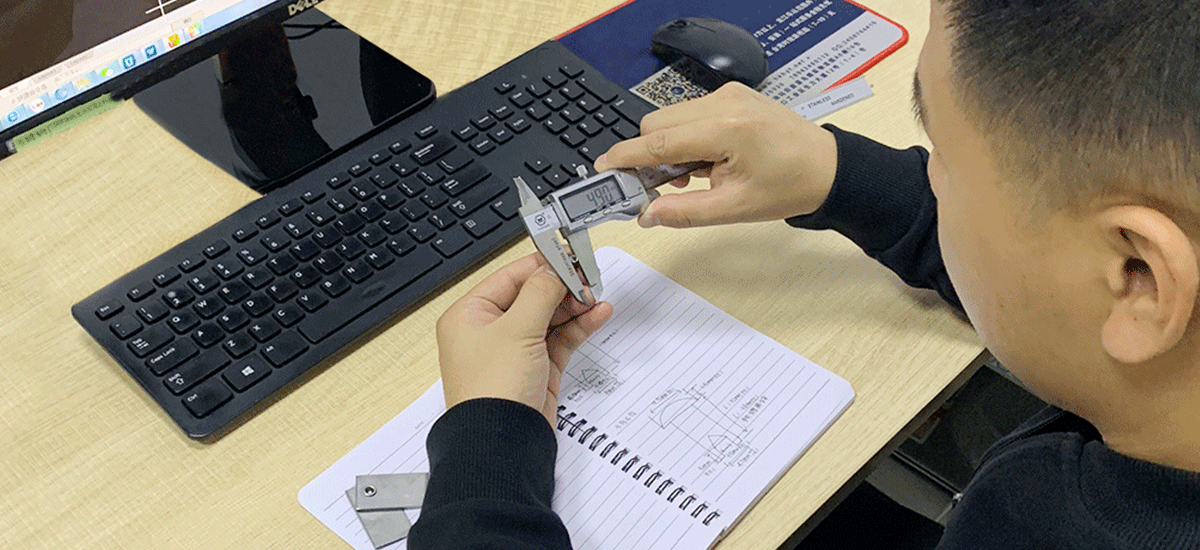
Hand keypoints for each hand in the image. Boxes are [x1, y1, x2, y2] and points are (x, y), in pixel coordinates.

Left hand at [436, 253, 612, 424]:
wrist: (502, 443)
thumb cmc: (491, 391)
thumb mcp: (517, 329)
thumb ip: (540, 293)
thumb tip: (554, 269)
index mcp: (469, 315)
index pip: (510, 277)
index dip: (541, 265)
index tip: (569, 256)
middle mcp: (489, 331)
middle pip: (532, 295)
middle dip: (562, 287)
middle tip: (588, 278)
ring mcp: (514, 350)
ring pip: (549, 316)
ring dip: (574, 306)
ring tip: (596, 296)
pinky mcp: (536, 368)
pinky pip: (560, 339)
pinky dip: (578, 327)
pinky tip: (596, 315)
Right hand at [594, 82, 838, 227]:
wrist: (827, 168)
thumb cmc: (789, 187)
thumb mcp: (734, 209)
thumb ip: (684, 212)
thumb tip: (646, 214)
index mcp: (726, 130)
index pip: (657, 142)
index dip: (625, 157)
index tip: (603, 168)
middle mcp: (724, 103)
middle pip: (656, 124)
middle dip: (650, 157)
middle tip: (664, 188)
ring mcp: (728, 94)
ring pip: (670, 118)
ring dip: (669, 148)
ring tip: (696, 176)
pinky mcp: (732, 94)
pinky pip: (689, 113)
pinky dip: (686, 137)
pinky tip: (707, 160)